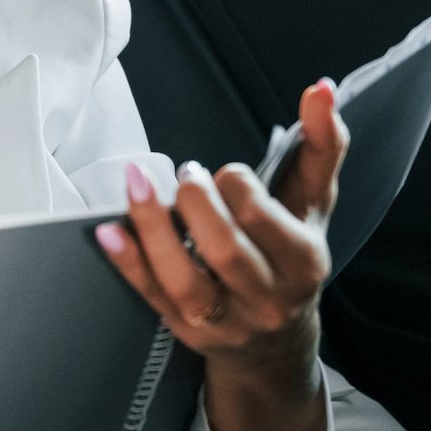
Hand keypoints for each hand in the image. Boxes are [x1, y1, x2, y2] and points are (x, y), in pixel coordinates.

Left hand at [95, 80, 347, 430]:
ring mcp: (224, 320)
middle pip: (225, 252)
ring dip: (154, 229)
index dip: (237, 187)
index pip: (263, 220)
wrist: (276, 342)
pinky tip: (109, 230)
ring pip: (184, 281)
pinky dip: (128, 261)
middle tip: (187, 174)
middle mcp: (266, 298)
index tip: (227, 174)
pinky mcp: (185, 329)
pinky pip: (152, 295)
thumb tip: (320, 88)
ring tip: (136, 184)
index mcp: (302, 262)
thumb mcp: (313, 203)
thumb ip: (321, 144)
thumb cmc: (291, 255)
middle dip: (197, 205)